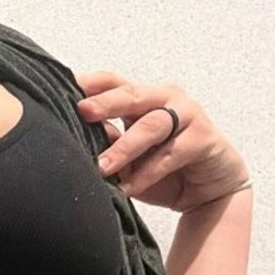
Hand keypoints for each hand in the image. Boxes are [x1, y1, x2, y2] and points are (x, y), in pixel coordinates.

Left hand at [74, 69, 249, 213]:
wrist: (208, 193)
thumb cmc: (166, 172)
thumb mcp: (129, 159)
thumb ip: (109, 143)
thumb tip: (76, 136)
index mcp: (143, 100)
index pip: (115, 82)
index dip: (92, 83)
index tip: (67, 85)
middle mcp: (166, 100)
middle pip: (133, 95)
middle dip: (106, 103)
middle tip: (83, 112)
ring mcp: (188, 115)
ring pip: (152, 125)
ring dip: (124, 148)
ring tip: (102, 167)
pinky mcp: (204, 137)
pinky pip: (171, 154)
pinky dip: (147, 173)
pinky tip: (129, 187)